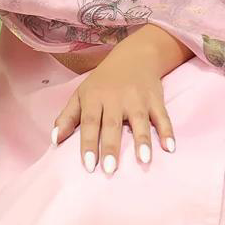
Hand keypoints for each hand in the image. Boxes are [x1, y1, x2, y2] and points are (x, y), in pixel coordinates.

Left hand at [50, 56, 176, 173]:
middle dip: (110, 146)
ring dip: (142, 140)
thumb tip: (54, 140)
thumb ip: (67, 117)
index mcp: (95, 98)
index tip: (88, 165)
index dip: (88, 143)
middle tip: (110, 169)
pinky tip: (169, 147)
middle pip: (112, 124)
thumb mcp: (81, 94)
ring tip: (144, 160)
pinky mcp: (155, 98)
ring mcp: (137, 98)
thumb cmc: (103, 81)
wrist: (135, 55)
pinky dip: (167, 131)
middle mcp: (116, 98)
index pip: (89, 122)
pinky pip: (162, 116)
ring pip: (139, 120)